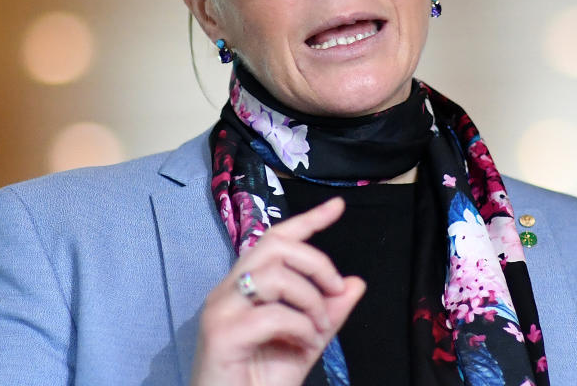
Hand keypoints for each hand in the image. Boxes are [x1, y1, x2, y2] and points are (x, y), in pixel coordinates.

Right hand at [190, 197, 364, 385]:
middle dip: (317, 262)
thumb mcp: (306, 342)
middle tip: (334, 291)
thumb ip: (329, 314)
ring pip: (275, 275)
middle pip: (276, 246)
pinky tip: (304, 346)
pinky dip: (299, 327)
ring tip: (317, 329)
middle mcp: (227, 290)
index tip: (338, 207)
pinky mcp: (221, 334)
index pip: (275, 239)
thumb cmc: (260, 382)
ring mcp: (220, 309)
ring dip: (309, 299)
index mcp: (245, 287)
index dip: (308, 220)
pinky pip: (272, 314)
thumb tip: (355, 283)